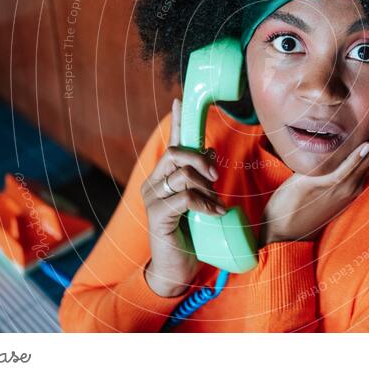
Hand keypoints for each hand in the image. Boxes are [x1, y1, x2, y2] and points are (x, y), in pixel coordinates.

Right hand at [141, 98, 225, 296]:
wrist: (177, 270)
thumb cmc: (189, 234)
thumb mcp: (200, 201)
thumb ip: (202, 178)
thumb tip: (210, 152)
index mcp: (163, 177)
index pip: (171, 143)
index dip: (177, 122)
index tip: (180, 100)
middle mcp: (153, 183)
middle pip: (177, 153)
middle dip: (200, 160)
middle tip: (215, 176)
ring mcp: (153, 198)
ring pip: (183, 173)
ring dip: (205, 187)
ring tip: (213, 204)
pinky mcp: (158, 215)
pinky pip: (186, 197)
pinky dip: (206, 203)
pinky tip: (215, 213)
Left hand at [259, 106, 368, 245]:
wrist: (284, 232)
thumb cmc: (299, 207)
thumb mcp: (321, 185)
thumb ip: (331, 169)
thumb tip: (332, 151)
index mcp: (352, 183)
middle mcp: (352, 185)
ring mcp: (340, 187)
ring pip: (365, 158)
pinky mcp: (324, 187)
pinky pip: (344, 171)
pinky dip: (356, 158)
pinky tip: (366, 144)